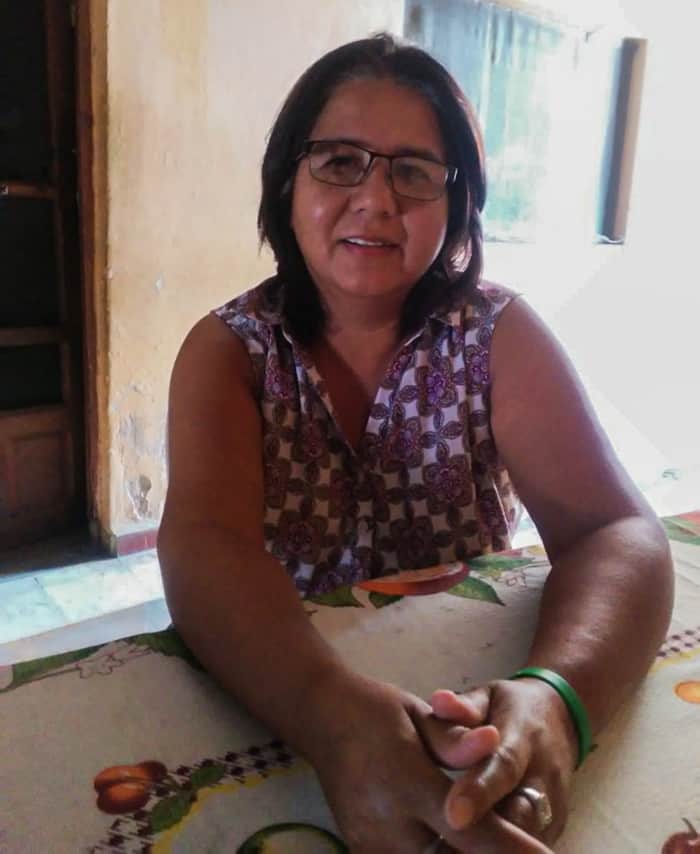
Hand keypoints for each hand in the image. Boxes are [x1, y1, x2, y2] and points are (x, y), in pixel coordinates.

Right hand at [305, 674, 553, 851]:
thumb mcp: (419, 715)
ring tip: (493, 842)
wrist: (322, 717)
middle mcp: (387, 825)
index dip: (511, 847)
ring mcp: (370, 844)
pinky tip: (450, 842)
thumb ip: (457, 741)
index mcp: (406, 785)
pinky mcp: (361, 850)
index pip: (471, 829)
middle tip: (522, 847)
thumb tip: (495, 744)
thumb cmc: (376, 710)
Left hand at [430, 679, 578, 845]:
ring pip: (526, 840)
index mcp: (524, 735)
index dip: (480, 790)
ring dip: (492, 847)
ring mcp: (555, 806)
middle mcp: (544, 775)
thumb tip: (439, 703)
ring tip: (449, 851)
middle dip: (485, 835)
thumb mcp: (488, 695)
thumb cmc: (509, 707)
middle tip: (443, 844)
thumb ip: (464, 704)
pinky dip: (500, 851)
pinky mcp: (555, 828)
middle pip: (519, 815)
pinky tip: (467, 851)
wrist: (560, 720)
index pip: (504, 765)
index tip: (453, 814)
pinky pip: (528, 847)